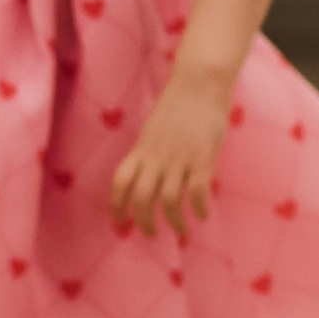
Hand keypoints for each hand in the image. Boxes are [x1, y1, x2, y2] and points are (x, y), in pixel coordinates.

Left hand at [109, 58, 231, 239]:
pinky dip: (198, 208)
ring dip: (173, 221)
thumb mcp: (154, 129)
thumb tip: (146, 170)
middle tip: (149, 234)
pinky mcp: (202, 159)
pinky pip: (197, 191)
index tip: (117, 221)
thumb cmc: (178, 105)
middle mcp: (156, 157)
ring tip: (179, 232)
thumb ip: (149, 150)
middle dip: (142, 221)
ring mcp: (179, 159)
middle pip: (140, 197)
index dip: (116, 204)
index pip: (120, 181)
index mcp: (142, 148)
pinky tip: (201, 215)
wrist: (199, 83)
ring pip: (168, 200)